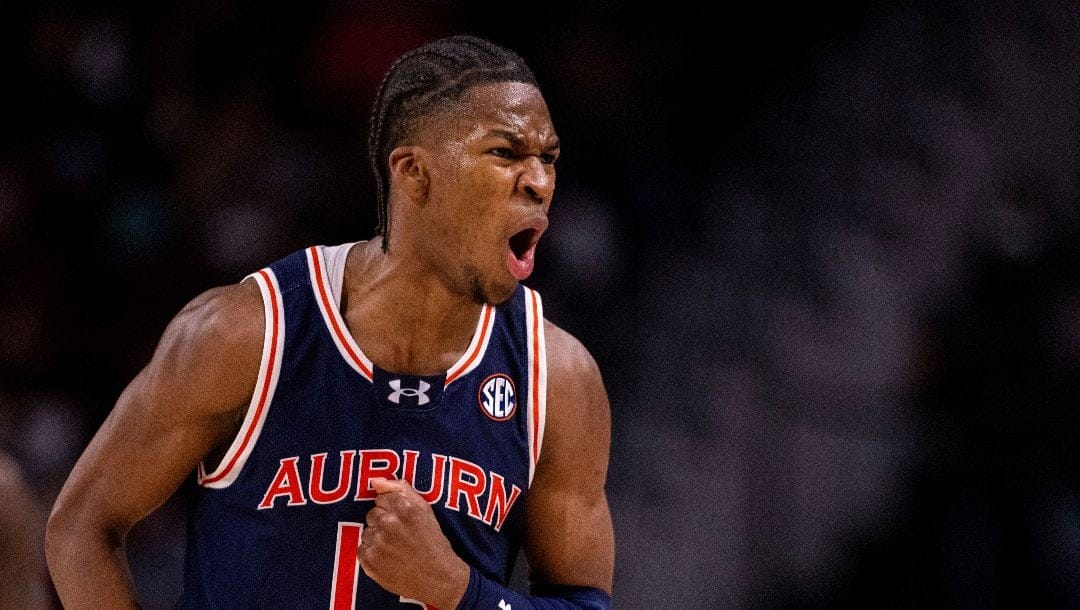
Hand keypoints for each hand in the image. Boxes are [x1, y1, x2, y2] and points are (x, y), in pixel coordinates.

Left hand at [358, 478, 469, 608]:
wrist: (437, 578)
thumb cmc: (433, 542)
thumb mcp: (425, 510)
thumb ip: (401, 489)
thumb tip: (375, 481)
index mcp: (405, 508)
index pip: (382, 497)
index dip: (392, 509)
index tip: (402, 520)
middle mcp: (389, 524)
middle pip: (372, 513)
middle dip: (383, 522)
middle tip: (399, 535)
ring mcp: (377, 543)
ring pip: (366, 530)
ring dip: (377, 537)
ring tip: (395, 548)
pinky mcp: (369, 561)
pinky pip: (361, 548)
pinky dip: (372, 553)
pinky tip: (388, 558)